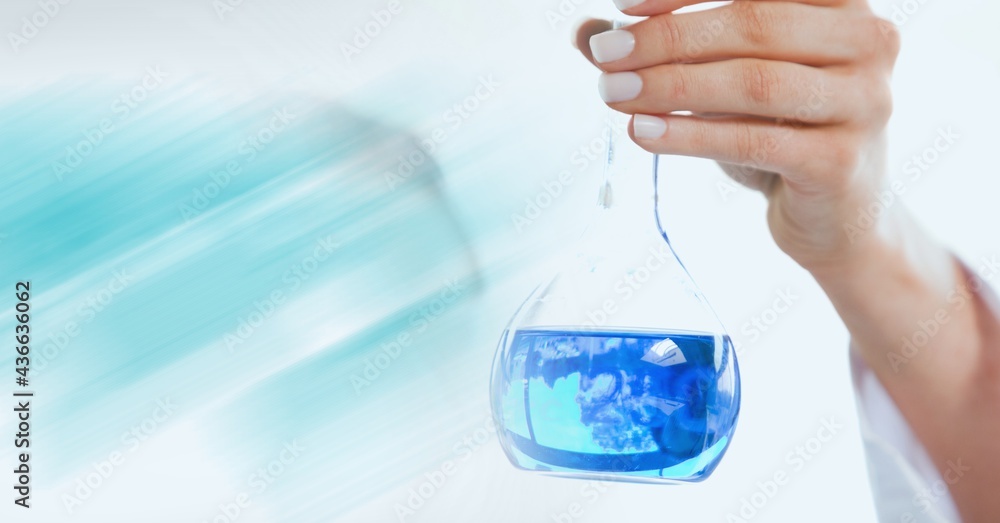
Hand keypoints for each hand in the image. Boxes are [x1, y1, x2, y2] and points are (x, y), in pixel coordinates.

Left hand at [575, 0, 900, 271]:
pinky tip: (643, 132)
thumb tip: (584, 30)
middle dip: (667, 37)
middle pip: (755, 24)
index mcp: (842, 3)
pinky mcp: (842, 161)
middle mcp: (867, 41)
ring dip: (672, 85)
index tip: (620, 2)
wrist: (833, 217)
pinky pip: (754, 140)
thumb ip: (664, 51)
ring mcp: (864, 102)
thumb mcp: (722, 81)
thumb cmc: (776, 132)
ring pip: (755, 81)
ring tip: (612, 92)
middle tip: (605, 53)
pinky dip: (691, 135)